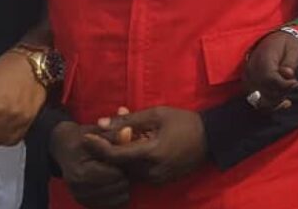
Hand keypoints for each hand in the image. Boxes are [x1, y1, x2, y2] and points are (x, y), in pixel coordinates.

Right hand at [50, 121, 129, 207]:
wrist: (63, 147)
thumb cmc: (82, 138)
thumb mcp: (96, 131)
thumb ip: (113, 134)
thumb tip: (128, 132)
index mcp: (82, 171)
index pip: (117, 174)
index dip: (126, 164)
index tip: (125, 156)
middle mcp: (79, 187)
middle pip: (118, 187)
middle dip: (125, 175)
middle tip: (122, 164)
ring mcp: (80, 196)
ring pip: (117, 199)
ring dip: (122, 186)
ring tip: (118, 172)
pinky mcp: (83, 202)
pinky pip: (110, 205)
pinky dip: (116, 196)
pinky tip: (114, 183)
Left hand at [83, 106, 207, 185]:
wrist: (212, 138)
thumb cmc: (185, 122)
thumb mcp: (157, 114)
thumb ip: (128, 120)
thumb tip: (101, 123)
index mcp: (150, 153)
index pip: (115, 155)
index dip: (98, 146)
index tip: (86, 137)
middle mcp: (151, 171)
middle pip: (119, 164)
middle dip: (111, 148)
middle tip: (107, 132)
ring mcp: (157, 179)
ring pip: (128, 170)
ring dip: (123, 155)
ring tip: (128, 137)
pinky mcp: (161, 182)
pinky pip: (139, 173)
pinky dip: (134, 161)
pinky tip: (140, 146)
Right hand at [242, 31, 297, 111]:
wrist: (276, 39)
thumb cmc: (287, 45)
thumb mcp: (293, 49)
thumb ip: (290, 62)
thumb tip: (287, 74)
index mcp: (262, 58)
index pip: (269, 78)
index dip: (283, 85)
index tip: (295, 82)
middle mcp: (252, 69)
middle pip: (263, 90)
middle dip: (281, 93)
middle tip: (292, 85)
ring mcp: (248, 77)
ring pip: (258, 98)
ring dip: (275, 101)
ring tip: (287, 97)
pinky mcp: (249, 83)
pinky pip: (255, 99)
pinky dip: (269, 104)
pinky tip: (283, 103)